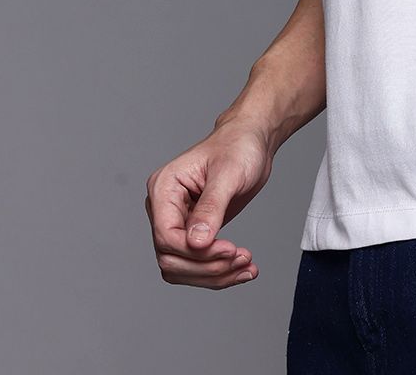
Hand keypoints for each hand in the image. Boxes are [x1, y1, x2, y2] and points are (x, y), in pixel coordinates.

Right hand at [144, 116, 273, 289]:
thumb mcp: (227, 174)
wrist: (252, 141)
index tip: (229, 249)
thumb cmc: (238, 146)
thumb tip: (196, 243)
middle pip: (171, 258)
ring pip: (181, 268)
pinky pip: (196, 264)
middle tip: (242, 258)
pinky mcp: (192, 232)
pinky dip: (219, 272)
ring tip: (247, 266)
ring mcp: (177, 222)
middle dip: (207, 266)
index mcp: (164, 188)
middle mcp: (164, 208)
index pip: (166, 235)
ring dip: (214, 275)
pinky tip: (243, 270)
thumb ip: (210, 208)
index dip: (196, 251)